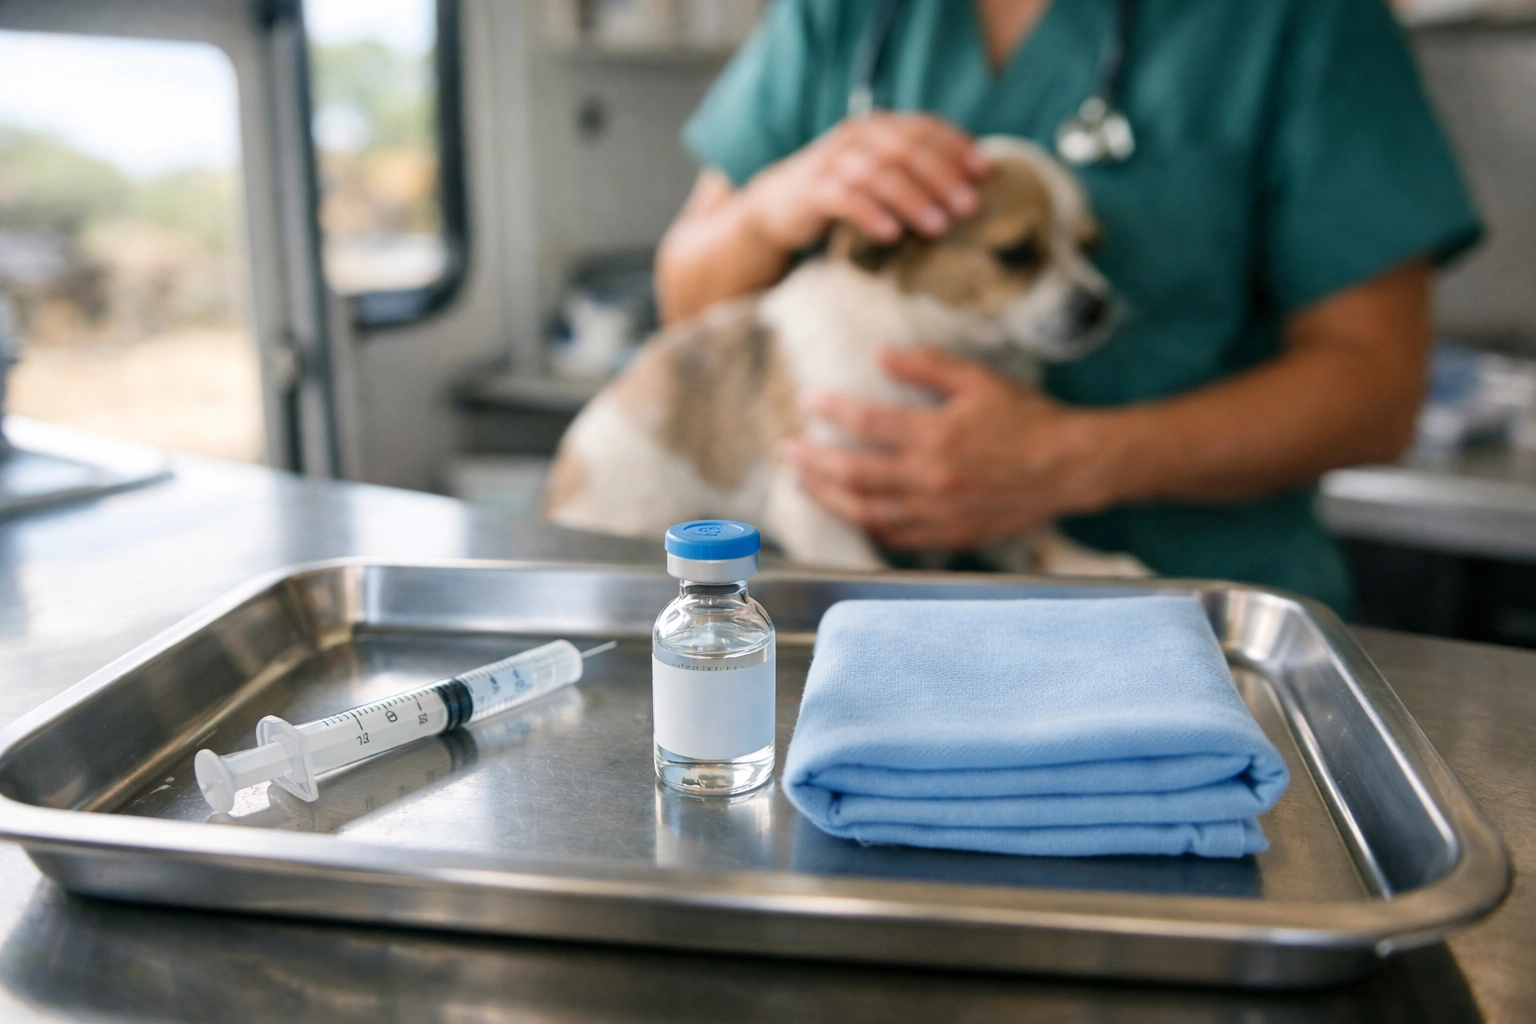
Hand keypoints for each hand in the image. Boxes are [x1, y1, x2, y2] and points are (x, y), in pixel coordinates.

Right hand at [742, 113, 988, 253]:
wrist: (779, 205)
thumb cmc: (843, 191)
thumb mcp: (879, 173)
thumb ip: (915, 171)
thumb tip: (974, 187)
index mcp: (878, 126)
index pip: (923, 127)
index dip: (957, 147)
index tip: (985, 174)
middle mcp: (855, 135)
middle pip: (905, 148)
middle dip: (942, 177)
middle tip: (969, 207)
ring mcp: (832, 161)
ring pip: (878, 173)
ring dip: (913, 200)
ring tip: (939, 227)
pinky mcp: (812, 190)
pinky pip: (845, 199)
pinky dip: (871, 214)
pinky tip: (893, 234)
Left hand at [782, 349, 1121, 549]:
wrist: (1070, 467)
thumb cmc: (1027, 419)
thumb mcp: (979, 379)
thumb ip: (927, 366)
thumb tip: (880, 355)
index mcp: (936, 435)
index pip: (867, 423)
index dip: (832, 411)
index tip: (809, 403)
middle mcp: (930, 478)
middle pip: (854, 474)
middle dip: (813, 462)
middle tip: (787, 451)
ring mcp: (938, 513)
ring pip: (867, 511)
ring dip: (829, 497)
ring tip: (805, 482)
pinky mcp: (950, 535)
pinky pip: (896, 537)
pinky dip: (866, 526)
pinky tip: (850, 512)